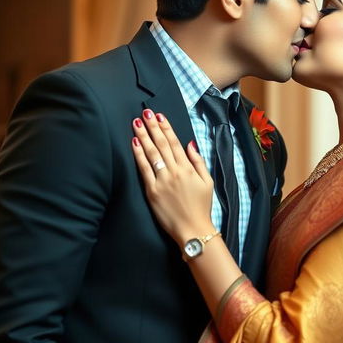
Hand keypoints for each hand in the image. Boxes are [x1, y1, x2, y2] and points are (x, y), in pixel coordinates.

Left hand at [131, 110, 214, 243]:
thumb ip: (198, 161)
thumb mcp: (207, 182)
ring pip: (152, 153)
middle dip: (153, 127)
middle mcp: (174, 172)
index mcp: (188, 169)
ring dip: (144, 136)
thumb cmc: (202, 207)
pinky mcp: (152, 192)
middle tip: (145, 113)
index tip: (159, 116)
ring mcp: (162, 181)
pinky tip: (134, 143)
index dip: (166, 128)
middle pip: (162, 144)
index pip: (175, 143)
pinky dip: (138, 155)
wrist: (193, 229)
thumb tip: (190, 144)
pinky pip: (144, 169)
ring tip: (137, 123)